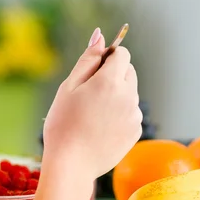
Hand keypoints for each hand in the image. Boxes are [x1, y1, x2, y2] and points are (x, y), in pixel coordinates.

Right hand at [42, 28, 141, 179]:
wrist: (71, 165)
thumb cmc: (63, 124)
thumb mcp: (69, 87)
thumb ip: (88, 59)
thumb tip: (100, 35)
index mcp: (111, 81)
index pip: (122, 54)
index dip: (108, 58)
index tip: (94, 70)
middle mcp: (129, 97)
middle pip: (129, 72)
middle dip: (114, 76)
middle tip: (90, 95)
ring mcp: (135, 116)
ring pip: (130, 94)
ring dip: (117, 96)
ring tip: (93, 115)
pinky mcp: (136, 132)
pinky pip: (131, 113)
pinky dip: (120, 114)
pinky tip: (101, 127)